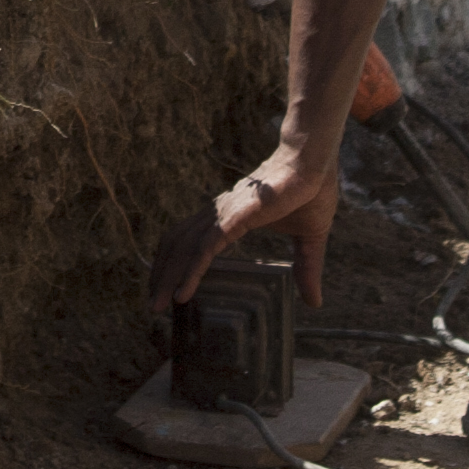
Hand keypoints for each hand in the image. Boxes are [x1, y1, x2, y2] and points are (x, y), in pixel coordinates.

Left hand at [148, 135, 337, 311]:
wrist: (314, 162)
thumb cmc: (310, 191)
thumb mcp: (309, 240)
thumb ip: (306, 269)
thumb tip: (314, 304)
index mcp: (230, 218)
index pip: (190, 242)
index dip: (176, 264)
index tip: (169, 290)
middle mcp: (219, 215)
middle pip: (177, 246)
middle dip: (162, 276)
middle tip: (154, 306)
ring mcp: (224, 216)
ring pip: (183, 249)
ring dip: (168, 277)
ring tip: (159, 305)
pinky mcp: (232, 218)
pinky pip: (203, 249)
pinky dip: (190, 272)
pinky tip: (183, 293)